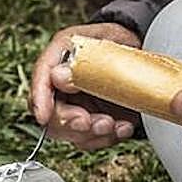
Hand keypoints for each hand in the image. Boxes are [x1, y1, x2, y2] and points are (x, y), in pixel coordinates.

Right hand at [29, 22, 142, 150]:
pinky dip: (107, 137)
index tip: (43, 116)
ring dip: (93, 133)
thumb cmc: (123, 43)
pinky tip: (123, 126)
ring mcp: (76, 104)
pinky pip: (90, 139)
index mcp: (61, 54)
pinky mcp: (91, 120)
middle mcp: (63, 83)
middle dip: (72, 123)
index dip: (39, 99)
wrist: (142, 53)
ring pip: (70, 131)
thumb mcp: (108, 42)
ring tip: (116, 124)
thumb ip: (83, 62)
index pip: (41, 78)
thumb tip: (56, 77)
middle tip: (93, 122)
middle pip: (51, 112)